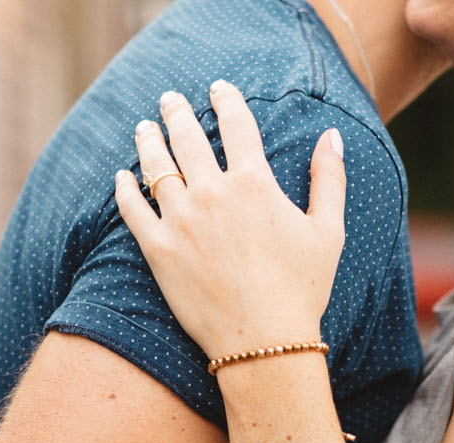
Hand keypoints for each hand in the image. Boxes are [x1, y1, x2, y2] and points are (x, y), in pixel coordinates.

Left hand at [113, 81, 346, 358]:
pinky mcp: (158, 250)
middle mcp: (213, 194)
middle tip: (169, 100)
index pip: (237, 125)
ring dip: (149, 141)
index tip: (219, 88)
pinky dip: (125, 189)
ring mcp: (181, 221)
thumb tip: (332, 136)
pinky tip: (122, 177)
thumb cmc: (301, 290)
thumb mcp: (327, 232)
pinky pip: (133, 210)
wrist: (263, 343)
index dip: (227, 100)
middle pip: (188, 138)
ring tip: (144, 127)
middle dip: (177, 112)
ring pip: (156, 167)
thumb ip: (329, 179)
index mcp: (254, 184)